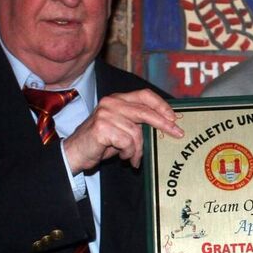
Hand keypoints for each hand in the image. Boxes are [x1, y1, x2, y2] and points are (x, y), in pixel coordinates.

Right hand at [62, 89, 183, 172]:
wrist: (75, 154)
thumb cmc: (101, 143)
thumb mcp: (123, 130)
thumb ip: (139, 123)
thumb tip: (167, 124)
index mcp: (118, 100)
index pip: (144, 95)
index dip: (161, 105)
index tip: (174, 117)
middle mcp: (111, 103)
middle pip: (145, 111)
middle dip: (164, 124)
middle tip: (177, 134)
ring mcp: (106, 114)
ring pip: (136, 133)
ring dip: (138, 150)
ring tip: (132, 158)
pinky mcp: (102, 127)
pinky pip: (127, 142)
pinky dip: (128, 153)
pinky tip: (122, 157)